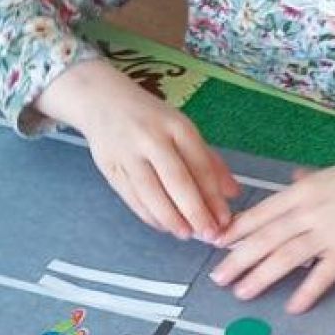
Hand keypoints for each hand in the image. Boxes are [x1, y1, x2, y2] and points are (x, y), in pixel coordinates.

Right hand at [38, 59, 237, 241]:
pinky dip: (149, 216)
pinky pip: (132, 197)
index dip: (213, 196)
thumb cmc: (150, 118)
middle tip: (209, 234)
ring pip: (151, 193)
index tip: (225, 219)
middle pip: (177, 181)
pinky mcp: (109, 167)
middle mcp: (151, 138)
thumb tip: (233, 193)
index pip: (200, 165)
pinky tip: (164, 226)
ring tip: (186, 234)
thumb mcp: (182, 129)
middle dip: (195, 212)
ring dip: (171, 219)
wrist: (101, 99)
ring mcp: (127, 153)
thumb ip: (208, 161)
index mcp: (176, 126)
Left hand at [211, 143, 334, 313]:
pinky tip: (292, 306)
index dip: (235, 230)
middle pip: (263, 238)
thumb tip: (294, 179)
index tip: (215, 243)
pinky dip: (306, 291)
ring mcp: (326, 233)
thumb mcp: (331, 173)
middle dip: (237, 258)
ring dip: (260, 276)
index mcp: (300, 192)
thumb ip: (309, 180)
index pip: (259, 214)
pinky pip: (322, 275)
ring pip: (284, 257)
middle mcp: (306, 213)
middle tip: (216, 277)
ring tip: (241, 292)